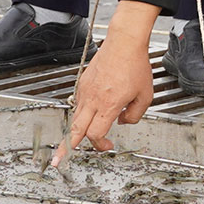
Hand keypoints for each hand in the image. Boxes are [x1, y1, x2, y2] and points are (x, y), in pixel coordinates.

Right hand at [56, 15, 160, 162]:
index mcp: (108, 105)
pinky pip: (80, 103)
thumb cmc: (135, 66)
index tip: (108, 145)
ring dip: (76, 129)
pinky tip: (92, 112)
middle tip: (58, 160)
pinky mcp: (83, 83)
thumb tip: (123, 121)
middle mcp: (93, 99)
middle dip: (66, 148)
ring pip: (76, 117)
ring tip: (72, 140)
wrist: (124, 43)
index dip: (100, 144)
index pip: (95, 133)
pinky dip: (83, 112)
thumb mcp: (145, 96)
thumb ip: (135, 115)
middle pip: (75, 130)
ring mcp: (85, 90)